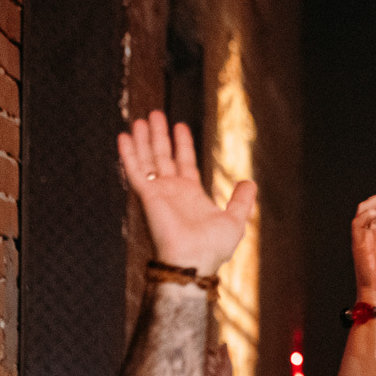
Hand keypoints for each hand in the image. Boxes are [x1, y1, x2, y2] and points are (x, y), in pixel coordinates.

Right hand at [118, 111, 253, 276]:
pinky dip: (129, 154)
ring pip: (148, 159)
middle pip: (164, 156)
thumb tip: (250, 182)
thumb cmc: (214, 248)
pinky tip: (124, 137)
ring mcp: (159, 193)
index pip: (185, 163)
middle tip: (155, 114)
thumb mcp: (235, 220)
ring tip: (140, 119)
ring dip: (143, 139)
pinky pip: (136, 171)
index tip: (180, 126)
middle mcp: (173, 191)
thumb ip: (241, 200)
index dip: (183, 144)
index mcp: (192, 194)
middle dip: (160, 135)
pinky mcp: (148, 196)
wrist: (195, 261)